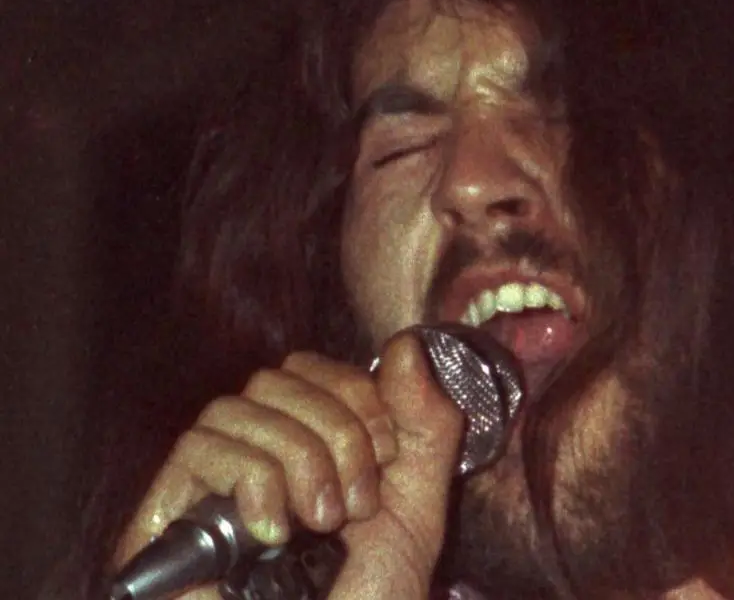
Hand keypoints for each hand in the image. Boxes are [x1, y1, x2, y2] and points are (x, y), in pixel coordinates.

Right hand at [113, 334, 464, 599]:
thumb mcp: (415, 511)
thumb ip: (425, 427)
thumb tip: (409, 346)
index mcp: (308, 450)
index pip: (311, 367)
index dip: (355, 392)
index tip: (386, 454)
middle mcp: (252, 460)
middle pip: (276, 378)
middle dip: (335, 430)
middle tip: (355, 500)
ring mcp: (205, 489)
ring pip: (235, 407)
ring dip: (299, 459)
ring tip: (320, 522)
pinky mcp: (163, 519)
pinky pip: (199, 448)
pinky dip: (252, 478)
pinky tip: (272, 531)